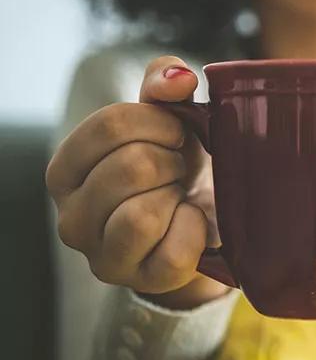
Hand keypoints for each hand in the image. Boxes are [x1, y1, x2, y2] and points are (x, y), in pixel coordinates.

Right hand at [46, 56, 228, 308]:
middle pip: (130, 167)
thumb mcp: (167, 116)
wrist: (204, 219)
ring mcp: (101, 256)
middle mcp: (71, 216)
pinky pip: (173, 251)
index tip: (176, 133)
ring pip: (142, 215)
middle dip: (173, 161)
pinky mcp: (141, 281)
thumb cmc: (178, 162)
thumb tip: (177, 78)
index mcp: (67, 169)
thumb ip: (164, 83)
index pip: (109, 126)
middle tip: (180, 170)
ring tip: (180, 195)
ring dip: (178, 196)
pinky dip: (195, 230)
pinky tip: (192, 222)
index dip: (159, 122)